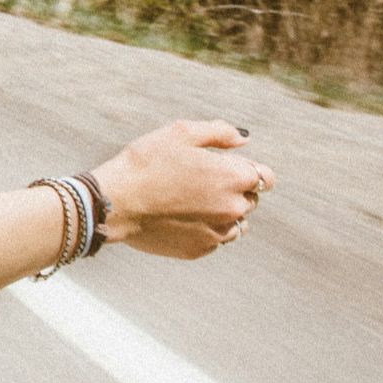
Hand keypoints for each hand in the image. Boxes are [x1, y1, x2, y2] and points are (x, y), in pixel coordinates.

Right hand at [89, 120, 273, 259]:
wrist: (115, 202)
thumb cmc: (146, 163)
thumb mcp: (181, 133)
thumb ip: (220, 133)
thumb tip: (244, 139)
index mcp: (234, 177)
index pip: (266, 177)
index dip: (249, 169)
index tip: (228, 167)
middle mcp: (233, 208)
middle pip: (250, 200)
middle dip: (234, 190)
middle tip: (199, 182)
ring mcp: (217, 233)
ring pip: (236, 224)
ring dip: (223, 213)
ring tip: (192, 202)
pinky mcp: (200, 249)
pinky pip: (215, 239)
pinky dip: (205, 229)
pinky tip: (180, 218)